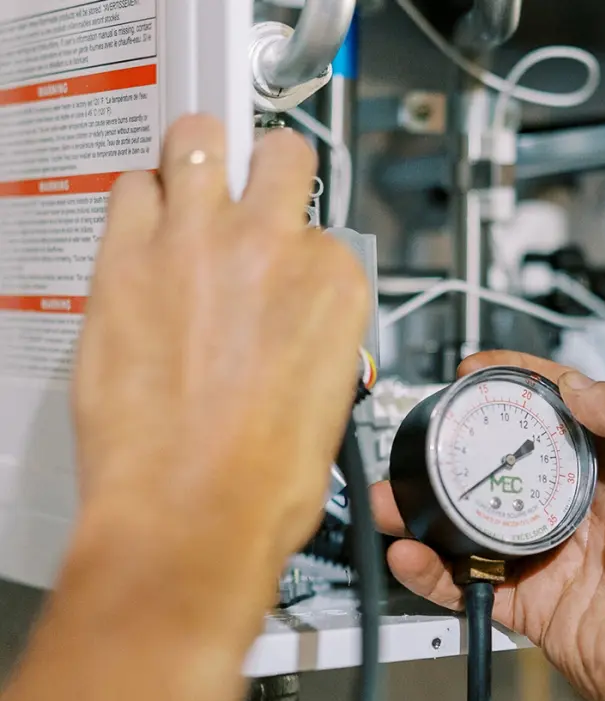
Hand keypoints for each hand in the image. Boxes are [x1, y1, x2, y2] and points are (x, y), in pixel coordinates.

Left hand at [73, 115, 368, 580]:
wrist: (194, 516)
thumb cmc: (264, 478)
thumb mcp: (328, 396)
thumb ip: (313, 330)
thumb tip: (290, 316)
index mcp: (336, 283)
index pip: (325, 228)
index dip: (300, 248)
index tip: (284, 263)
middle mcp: (274, 247)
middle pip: (278, 154)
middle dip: (267, 171)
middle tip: (248, 194)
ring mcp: (198, 243)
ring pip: (198, 140)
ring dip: (198, 164)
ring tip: (189, 195)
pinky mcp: (127, 259)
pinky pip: (131, 188)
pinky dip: (140, 201)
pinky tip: (145, 233)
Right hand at [372, 351, 604, 700]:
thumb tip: (578, 384)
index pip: (562, 410)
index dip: (518, 386)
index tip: (478, 371)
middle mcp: (589, 508)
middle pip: (510, 466)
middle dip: (461, 449)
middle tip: (424, 438)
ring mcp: (562, 558)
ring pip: (482, 525)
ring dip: (436, 510)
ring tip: (395, 497)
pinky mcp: (543, 608)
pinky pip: (478, 584)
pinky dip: (439, 572)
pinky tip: (414, 555)